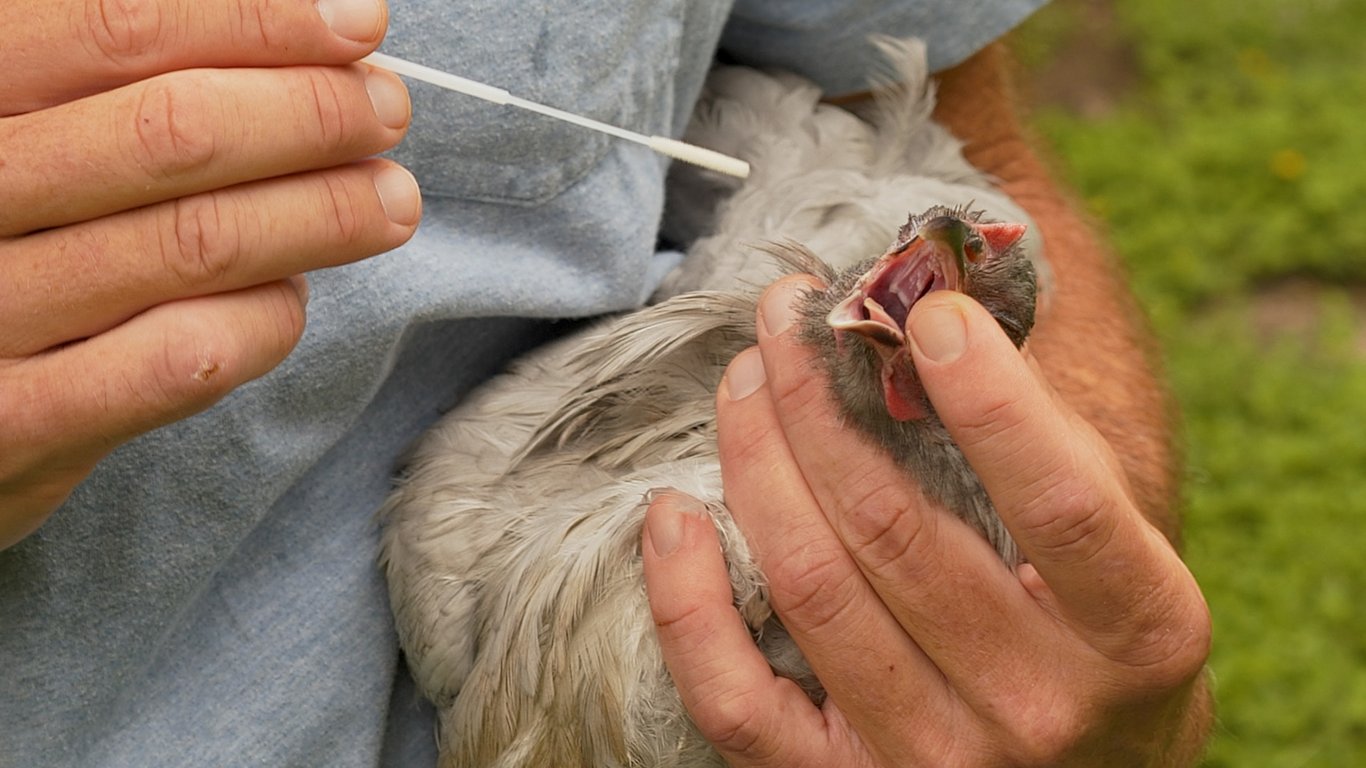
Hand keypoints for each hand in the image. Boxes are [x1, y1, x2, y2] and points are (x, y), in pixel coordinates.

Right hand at [0, 0, 420, 547]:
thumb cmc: (0, 235)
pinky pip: (182, 357)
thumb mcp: (32, 130)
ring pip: (196, 243)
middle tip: (384, 110)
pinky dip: (265, 316)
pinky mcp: (19, 421)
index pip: (118, 26)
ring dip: (321, 213)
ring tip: (389, 198)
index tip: (357, 24)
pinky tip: (291, 294)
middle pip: (174, 132)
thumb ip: (125, 82)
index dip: (259, 20)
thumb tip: (294, 38)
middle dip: (310, 113)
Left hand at [642, 276, 1211, 765]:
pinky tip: (675, 514)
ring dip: (758, 460)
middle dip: (818, 401)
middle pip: (892, 530)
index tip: (924, 313)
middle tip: (786, 321)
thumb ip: (1047, 441)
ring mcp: (933, 759)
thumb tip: (933, 316)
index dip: (988, 397)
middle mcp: (1035, 706)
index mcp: (1139, 633)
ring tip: (746, 381)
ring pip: (809, 587)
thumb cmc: (1099, 639)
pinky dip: (687, 600)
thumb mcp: (1123, 546)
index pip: (1059, 501)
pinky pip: (733, 700)